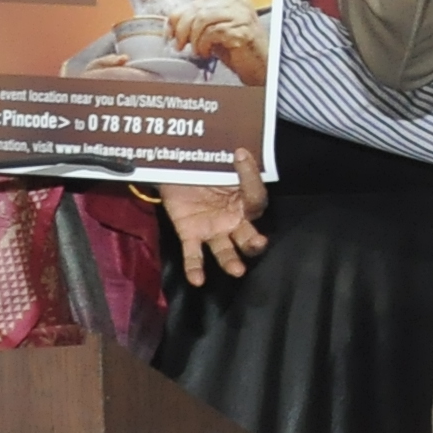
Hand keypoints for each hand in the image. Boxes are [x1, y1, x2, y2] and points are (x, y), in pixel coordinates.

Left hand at [156, 152, 272, 281]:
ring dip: (231, 260)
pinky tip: (197, 280)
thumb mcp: (221, 161)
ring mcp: (212, 229)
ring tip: (237, 270)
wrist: (174, 169)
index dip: (250, 177)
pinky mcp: (190, 233)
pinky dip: (195, 267)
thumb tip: (242, 152)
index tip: (240, 155)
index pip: (255, 197)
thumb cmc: (204, 166)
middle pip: (247, 235)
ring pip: (225, 249)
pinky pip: (193, 253)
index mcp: (245, 200)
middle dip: (254, 241)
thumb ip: (234, 163)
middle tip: (258, 243)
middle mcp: (233, 219)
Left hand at [157, 0, 268, 82]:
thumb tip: (172, 25)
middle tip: (179, 44)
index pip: (196, 3)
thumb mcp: (214, 32)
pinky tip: (207, 53)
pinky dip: (204, 45)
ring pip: (202, 20)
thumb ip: (198, 23)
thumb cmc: (238, 50)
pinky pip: (212, 33)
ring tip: (197, 50)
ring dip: (194, 39)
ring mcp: (242, 15)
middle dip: (182, 29)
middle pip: (197, 9)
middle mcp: (237, 3)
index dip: (177, 18)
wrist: (260, 66)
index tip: (169, 33)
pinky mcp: (242, 30)